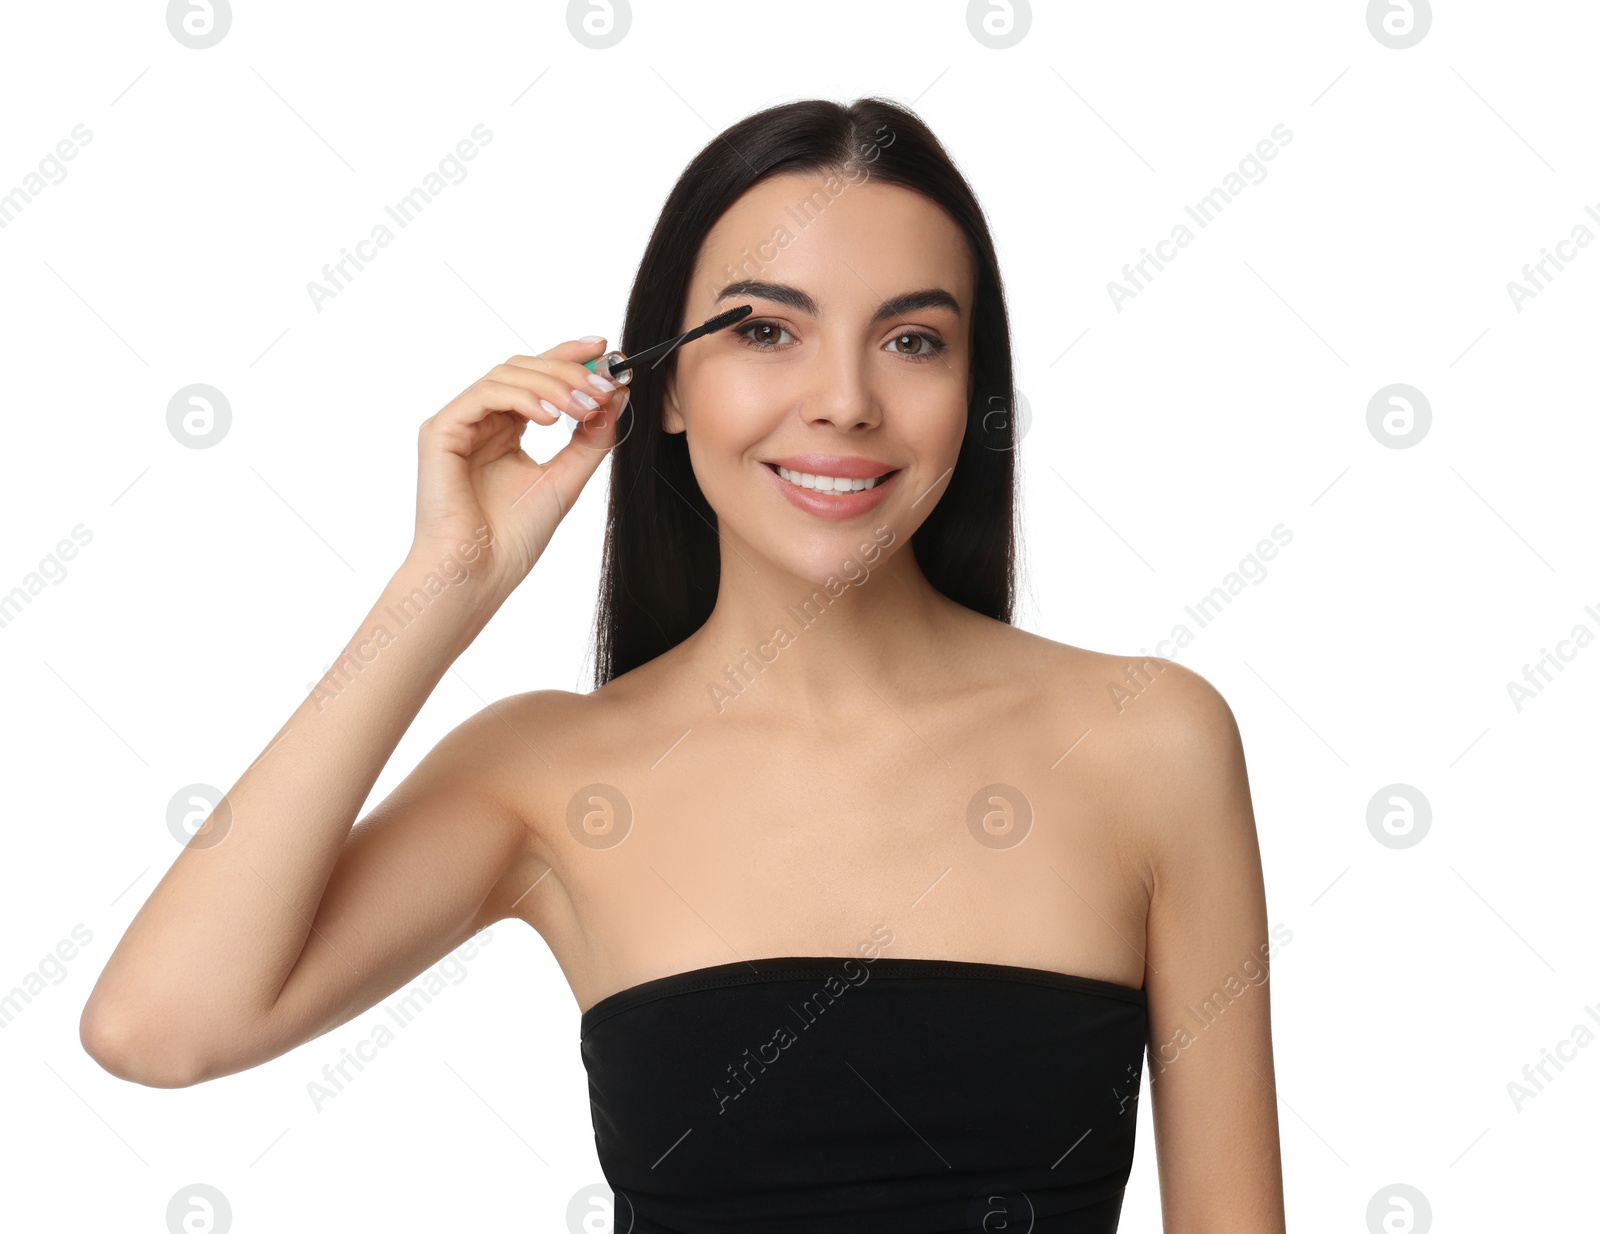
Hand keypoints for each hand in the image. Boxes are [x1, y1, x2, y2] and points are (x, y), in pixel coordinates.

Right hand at [408, 337, 628, 594]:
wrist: (478, 574)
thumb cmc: (513, 538)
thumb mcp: (567, 479)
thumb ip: (591, 438)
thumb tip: (617, 396)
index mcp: (506, 430)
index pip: (539, 378)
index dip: (571, 357)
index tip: (608, 350)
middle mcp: (482, 421)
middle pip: (525, 369)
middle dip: (569, 372)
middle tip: (604, 386)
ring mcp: (459, 423)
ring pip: (506, 375)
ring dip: (552, 384)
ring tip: (584, 407)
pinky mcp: (440, 430)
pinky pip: (484, 394)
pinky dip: (521, 398)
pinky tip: (550, 418)